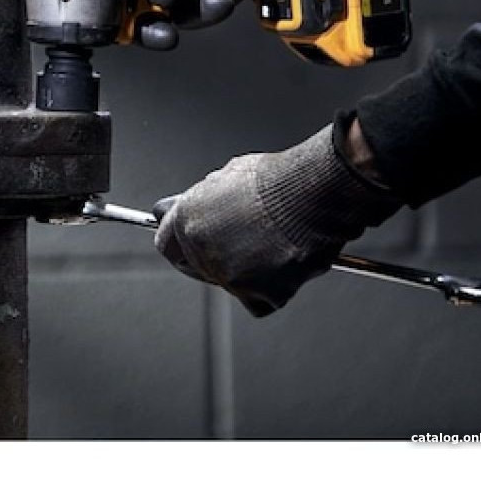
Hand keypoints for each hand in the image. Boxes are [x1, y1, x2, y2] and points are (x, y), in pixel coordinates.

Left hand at [153, 121, 402, 315]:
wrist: (313, 193)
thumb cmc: (276, 180)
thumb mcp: (224, 178)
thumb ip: (199, 201)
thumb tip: (180, 208)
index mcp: (188, 220)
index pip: (167, 245)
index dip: (182, 246)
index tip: (189, 248)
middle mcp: (202, 251)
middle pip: (198, 269)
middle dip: (215, 259)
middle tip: (241, 247)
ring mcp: (231, 276)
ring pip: (232, 284)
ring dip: (248, 271)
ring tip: (272, 244)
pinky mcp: (262, 295)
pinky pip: (261, 301)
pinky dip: (274, 289)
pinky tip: (285, 264)